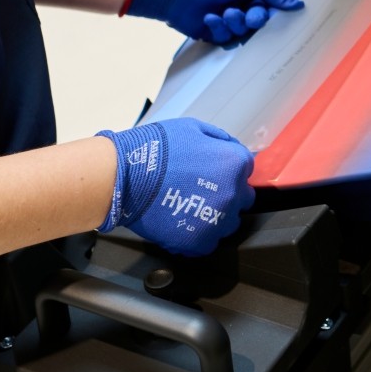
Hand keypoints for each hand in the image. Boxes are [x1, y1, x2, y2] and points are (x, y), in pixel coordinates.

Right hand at [94, 118, 255, 256]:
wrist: (123, 177)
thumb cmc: (155, 150)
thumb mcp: (193, 129)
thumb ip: (221, 140)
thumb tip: (233, 150)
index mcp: (234, 164)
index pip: (246, 171)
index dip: (229, 170)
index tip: (213, 172)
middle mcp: (232, 195)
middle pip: (242, 198)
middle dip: (227, 193)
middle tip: (201, 189)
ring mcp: (216, 221)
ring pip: (228, 223)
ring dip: (216, 217)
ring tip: (191, 206)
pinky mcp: (198, 242)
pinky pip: (209, 242)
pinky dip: (199, 235)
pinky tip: (183, 222)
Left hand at [122, 0, 302, 44]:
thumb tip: (295, 2)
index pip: (273, 0)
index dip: (276, 9)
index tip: (277, 14)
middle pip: (261, 18)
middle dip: (255, 19)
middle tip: (250, 16)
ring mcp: (229, 15)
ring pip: (245, 30)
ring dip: (236, 23)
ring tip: (225, 13)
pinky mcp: (216, 29)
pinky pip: (227, 37)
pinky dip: (220, 28)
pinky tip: (210, 18)